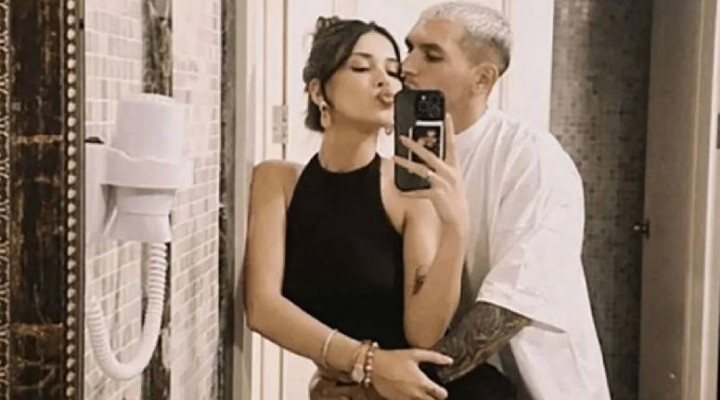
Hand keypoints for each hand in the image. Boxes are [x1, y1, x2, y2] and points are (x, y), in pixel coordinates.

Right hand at [371, 348, 452, 399]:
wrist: (374, 366)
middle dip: (434, 399)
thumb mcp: (415, 354)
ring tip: (420, 393)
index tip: (439, 389)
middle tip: (431, 393)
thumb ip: (434, 357)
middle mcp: (416, 395)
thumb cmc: (394, 358)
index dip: (442, 392)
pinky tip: (409, 394)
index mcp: (422, 383)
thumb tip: (449, 360)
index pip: (441, 395)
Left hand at [393, 114, 468, 233]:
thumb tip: (426, 161)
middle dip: (416, 145)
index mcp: (454, 168)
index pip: (452, 144)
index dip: (449, 129)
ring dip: (406, 163)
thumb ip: (442, 169)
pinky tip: (398, 189)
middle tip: (402, 137)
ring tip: (394, 158)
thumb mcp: (452, 181)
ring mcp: (444, 184)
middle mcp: (450, 173)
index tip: (447, 115)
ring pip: (422, 170)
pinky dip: (408, 191)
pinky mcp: (438, 195)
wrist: (459, 221)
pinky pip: (419, 191)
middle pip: (430, 155)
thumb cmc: (453, 200)